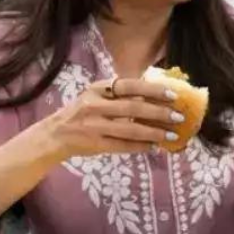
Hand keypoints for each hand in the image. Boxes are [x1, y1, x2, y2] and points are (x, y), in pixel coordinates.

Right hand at [37, 77, 184, 163]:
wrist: (55, 134)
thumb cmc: (81, 111)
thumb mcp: (95, 95)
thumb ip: (118, 93)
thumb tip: (153, 90)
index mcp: (97, 88)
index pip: (129, 86)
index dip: (152, 89)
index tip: (173, 94)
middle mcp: (95, 105)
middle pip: (133, 108)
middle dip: (159, 113)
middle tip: (179, 116)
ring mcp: (94, 126)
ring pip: (130, 130)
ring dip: (154, 133)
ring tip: (172, 135)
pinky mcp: (95, 144)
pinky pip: (123, 146)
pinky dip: (141, 147)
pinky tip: (155, 147)